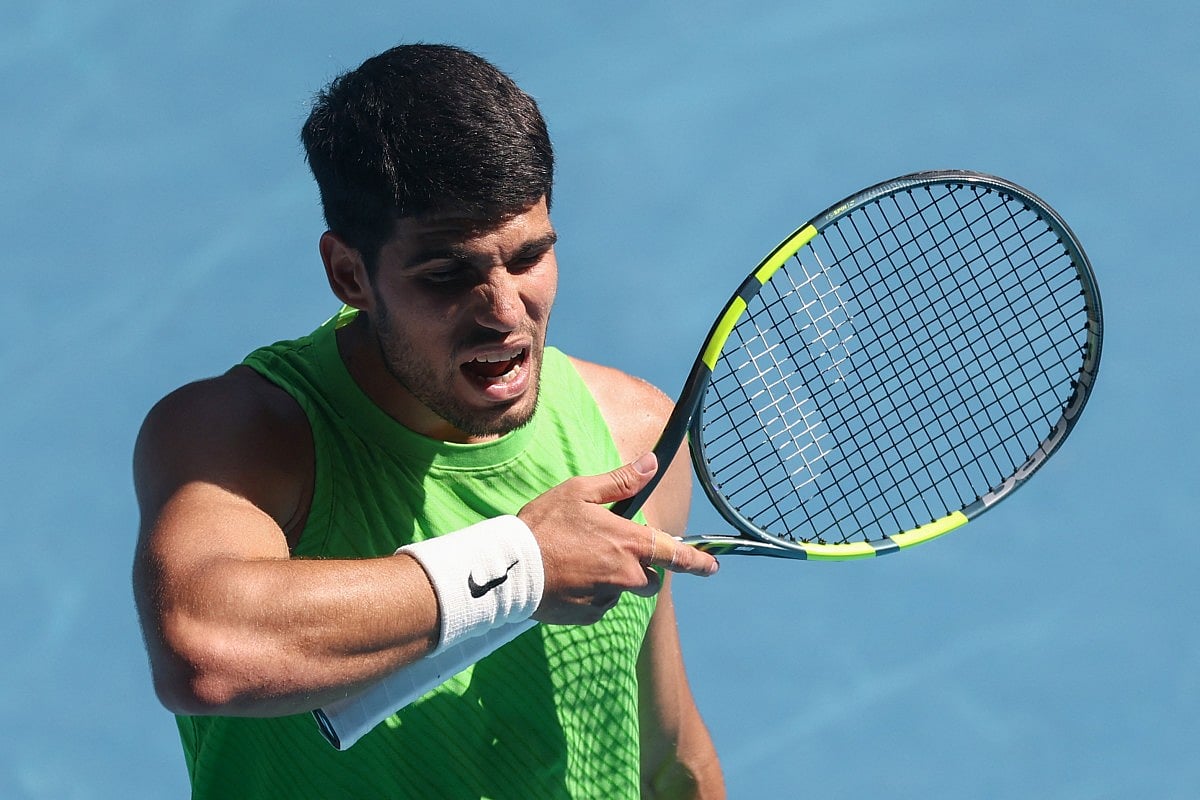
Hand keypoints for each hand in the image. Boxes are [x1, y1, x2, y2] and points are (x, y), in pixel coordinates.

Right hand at [519, 453, 717, 625]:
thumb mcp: (580, 492)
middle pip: (651, 579)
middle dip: (641, 569)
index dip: (697, 561)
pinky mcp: (589, 616)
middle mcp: (625, 574)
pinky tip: (568, 580)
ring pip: (622, 591)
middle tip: (610, 552)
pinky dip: (591, 595)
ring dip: (612, 580)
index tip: (712, 567)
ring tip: (578, 563)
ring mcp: (607, 598)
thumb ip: (621, 481)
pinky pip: (600, 606)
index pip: (675, 554)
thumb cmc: (544, 525)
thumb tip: (652, 463)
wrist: (510, 568)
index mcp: (629, 542)